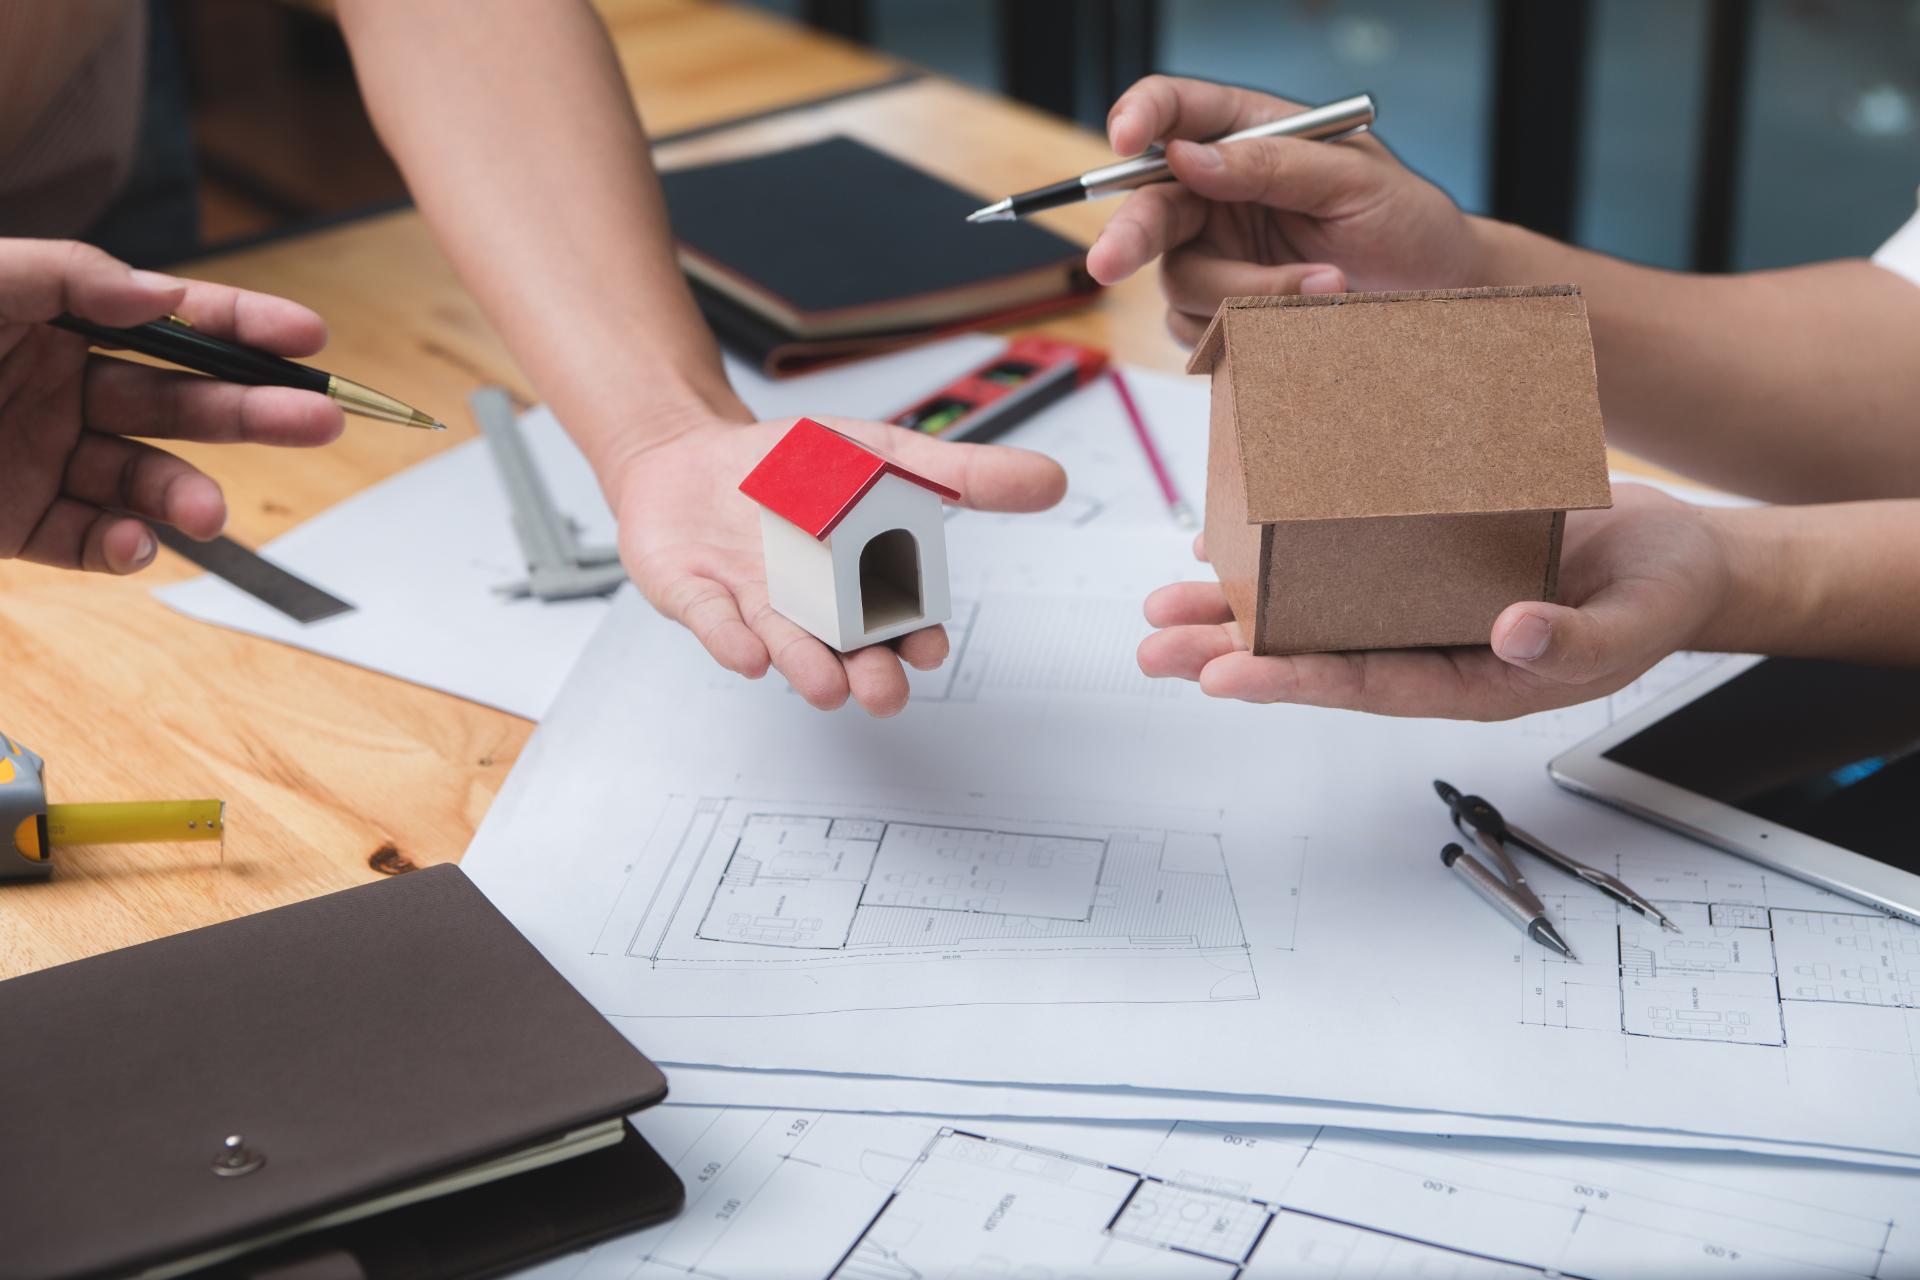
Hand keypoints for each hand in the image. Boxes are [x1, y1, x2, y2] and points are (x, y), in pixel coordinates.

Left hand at [0, 239, 344, 572]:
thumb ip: (68, 274)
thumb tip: (165, 295)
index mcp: (56, 326)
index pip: (171, 324)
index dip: (243, 327)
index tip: (310, 337)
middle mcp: (60, 393)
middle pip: (180, 405)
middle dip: (255, 414)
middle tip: (322, 422)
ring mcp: (42, 460)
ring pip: (142, 481)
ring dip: (188, 497)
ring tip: (209, 513)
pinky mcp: (16, 524)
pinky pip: (85, 542)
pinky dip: (120, 548)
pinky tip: (131, 540)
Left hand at [611, 416, 1065, 716]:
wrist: (692, 453)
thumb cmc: (792, 470)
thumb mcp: (885, 456)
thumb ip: (963, 474)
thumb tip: (1052, 480)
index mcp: (860, 584)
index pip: (899, 623)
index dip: (914, 640)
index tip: (927, 650)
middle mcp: (810, 609)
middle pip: (847, 653)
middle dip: (867, 677)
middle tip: (884, 694)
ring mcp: (752, 606)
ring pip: (785, 647)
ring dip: (806, 669)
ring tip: (827, 688)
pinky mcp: (695, 596)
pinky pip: (713, 623)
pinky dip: (729, 640)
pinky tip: (748, 657)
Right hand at [1086, 76, 1485, 344]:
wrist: (1435, 297)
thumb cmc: (1405, 222)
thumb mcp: (1353, 179)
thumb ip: (1272, 164)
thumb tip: (1190, 156)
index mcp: (1249, 134)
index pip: (1174, 111)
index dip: (1139, 118)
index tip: (1125, 139)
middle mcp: (1220, 192)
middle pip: (1148, 206)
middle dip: (1128, 236)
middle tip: (1109, 264)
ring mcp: (1217, 254)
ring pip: (1179, 281)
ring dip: (1244, 294)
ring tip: (1324, 288)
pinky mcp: (1222, 312)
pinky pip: (1197, 329)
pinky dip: (1243, 330)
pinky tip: (1300, 320)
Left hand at [1137, 486, 1733, 718]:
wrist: (1678, 558)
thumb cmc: (1659, 595)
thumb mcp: (1634, 622)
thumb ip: (1577, 640)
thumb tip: (1512, 634)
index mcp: (1474, 678)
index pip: (1369, 685)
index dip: (1294, 683)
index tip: (1224, 678)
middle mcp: (1432, 644)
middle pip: (1318, 655)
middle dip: (1231, 654)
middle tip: (1154, 649)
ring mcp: (1421, 601)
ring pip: (1313, 612)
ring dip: (1235, 609)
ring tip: (1161, 605)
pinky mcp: (1420, 553)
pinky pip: (1340, 558)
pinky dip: (1281, 550)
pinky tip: (1221, 541)